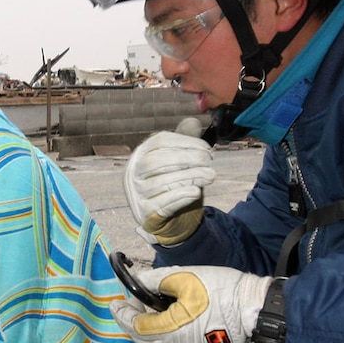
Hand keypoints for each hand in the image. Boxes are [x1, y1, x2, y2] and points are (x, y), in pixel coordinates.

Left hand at [110, 265, 271, 342]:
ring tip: (155, 307)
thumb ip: (156, 279)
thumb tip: (138, 280)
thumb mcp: (185, 277)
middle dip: (134, 323)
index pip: (135, 325)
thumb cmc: (223, 291)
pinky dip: (171, 334)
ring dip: (153, 328)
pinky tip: (176, 318)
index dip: (122, 313)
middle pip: (145, 340)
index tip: (115, 303)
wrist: (257, 310)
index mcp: (172, 330)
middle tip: (133, 305)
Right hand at [124, 125, 214, 244]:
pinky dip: (181, 196)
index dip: (185, 142)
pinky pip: (162, 203)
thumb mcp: (180, 162)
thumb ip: (184, 143)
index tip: (206, 148)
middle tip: (209, 161)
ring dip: (190, 177)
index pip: (159, 141)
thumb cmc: (175, 185)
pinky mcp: (145, 213)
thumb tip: (193, 121)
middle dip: (187, 158)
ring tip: (210, 176)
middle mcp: (133, 173)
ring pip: (160, 182)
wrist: (170, 221)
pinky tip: (196, 192)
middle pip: (156, 161)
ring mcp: (136, 194)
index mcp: (140, 154)